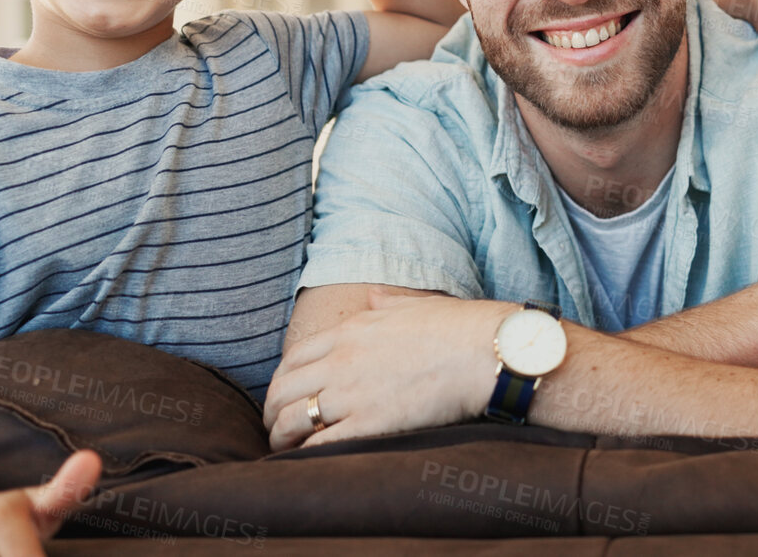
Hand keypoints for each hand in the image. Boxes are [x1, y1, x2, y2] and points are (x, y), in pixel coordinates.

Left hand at [264, 294, 512, 449]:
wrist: (485, 351)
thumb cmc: (459, 328)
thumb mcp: (416, 305)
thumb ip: (387, 304)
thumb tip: (373, 297)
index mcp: (351, 329)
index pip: (294, 356)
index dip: (280, 380)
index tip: (284, 394)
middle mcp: (342, 360)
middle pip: (283, 388)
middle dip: (272, 410)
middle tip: (276, 426)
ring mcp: (352, 392)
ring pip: (292, 418)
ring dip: (281, 435)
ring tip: (284, 448)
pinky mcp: (368, 423)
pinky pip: (318, 444)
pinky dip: (305, 454)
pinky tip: (306, 460)